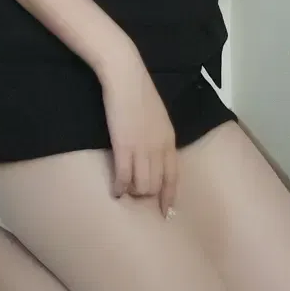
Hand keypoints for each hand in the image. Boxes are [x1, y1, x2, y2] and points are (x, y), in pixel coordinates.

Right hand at [99, 47, 177, 216]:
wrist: (126, 78)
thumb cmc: (140, 94)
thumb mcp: (158, 118)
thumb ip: (159, 138)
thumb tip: (155, 155)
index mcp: (169, 140)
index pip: (174, 176)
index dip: (169, 196)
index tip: (167, 212)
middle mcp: (159, 148)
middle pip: (156, 185)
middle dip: (147, 195)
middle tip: (136, 197)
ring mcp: (142, 149)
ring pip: (142, 185)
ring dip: (134, 192)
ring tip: (126, 192)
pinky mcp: (123, 147)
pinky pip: (124, 178)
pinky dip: (120, 188)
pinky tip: (115, 191)